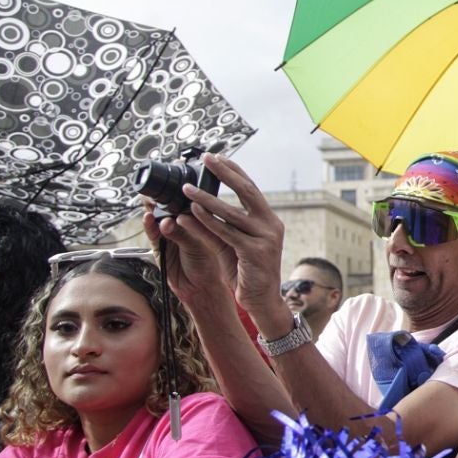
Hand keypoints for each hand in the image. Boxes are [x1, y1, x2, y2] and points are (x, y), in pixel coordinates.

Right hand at [142, 198, 236, 306]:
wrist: (203, 289)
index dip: (178, 192)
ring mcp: (168, 236)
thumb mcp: (203, 243)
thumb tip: (181, 214)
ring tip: (152, 204)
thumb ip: (191, 230)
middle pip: (167, 206)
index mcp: (196, 221)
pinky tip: (149, 219)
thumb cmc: (210, 264)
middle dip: (162, 198)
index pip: (184, 201)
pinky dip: (150, 227)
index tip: (176, 181)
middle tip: (158, 191)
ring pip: (157, 218)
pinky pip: (153, 235)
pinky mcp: (159, 249)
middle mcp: (181, 226)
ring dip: (154, 210)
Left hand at [176, 154, 287, 315]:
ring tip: (186, 189)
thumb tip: (191, 209)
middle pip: (248, 192)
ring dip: (206, 198)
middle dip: (226, 173)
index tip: (217, 157)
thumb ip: (216, 227)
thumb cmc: (245, 272)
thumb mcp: (229, 245)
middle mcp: (271, 225)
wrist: (262, 300)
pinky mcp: (256, 252)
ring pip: (232, 213)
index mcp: (268, 220)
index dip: (234, 171)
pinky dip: (208, 221)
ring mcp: (266, 238)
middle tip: (207, 158)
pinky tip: (193, 212)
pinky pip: (227, 233)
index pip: (251, 189)